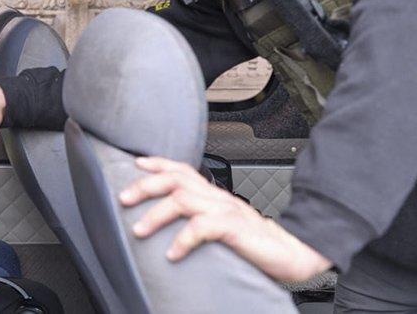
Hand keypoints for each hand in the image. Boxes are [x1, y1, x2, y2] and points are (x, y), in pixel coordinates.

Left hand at [119, 156, 332, 282]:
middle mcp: (217, 196)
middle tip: (123, 198)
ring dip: (156, 215)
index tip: (136, 163)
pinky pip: (202, 228)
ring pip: (183, 200)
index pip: (182, 169)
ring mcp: (226, 210)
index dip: (159, 163)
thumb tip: (173, 223)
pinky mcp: (234, 228)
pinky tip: (172, 254)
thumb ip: (200, 218)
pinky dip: (183, 240)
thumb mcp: (222, 224)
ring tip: (138, 230)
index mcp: (213, 194)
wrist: (293, 252)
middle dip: (146, 185)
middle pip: (176, 179)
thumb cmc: (255, 242)